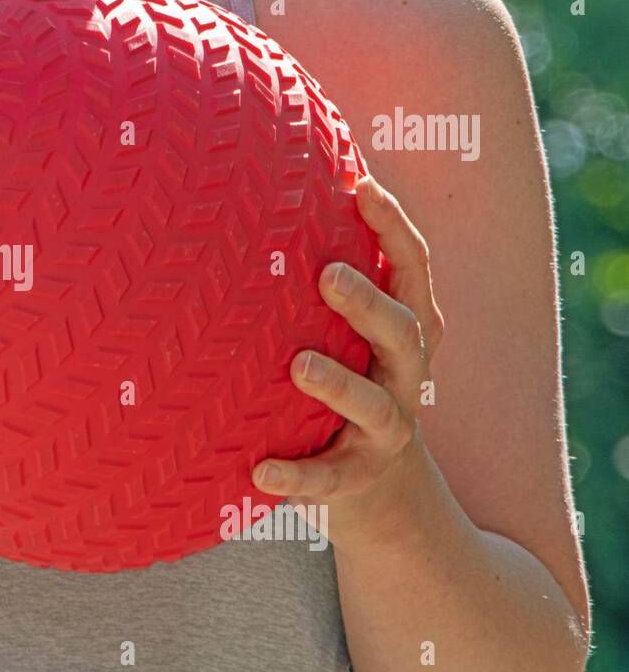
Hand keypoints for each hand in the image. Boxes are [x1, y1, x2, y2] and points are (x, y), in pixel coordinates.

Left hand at [252, 176, 446, 545]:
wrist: (376, 487)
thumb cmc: (349, 376)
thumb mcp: (350, 330)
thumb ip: (332, 279)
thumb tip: (276, 192)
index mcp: (407, 329)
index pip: (412, 270)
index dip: (394, 227)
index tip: (362, 185)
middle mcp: (405, 375)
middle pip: (403, 332)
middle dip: (368, 303)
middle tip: (329, 275)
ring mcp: (385, 429)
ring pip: (375, 406)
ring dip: (340, 384)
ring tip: (299, 365)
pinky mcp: (355, 477)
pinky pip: (327, 479)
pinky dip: (297, 477)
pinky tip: (259, 471)